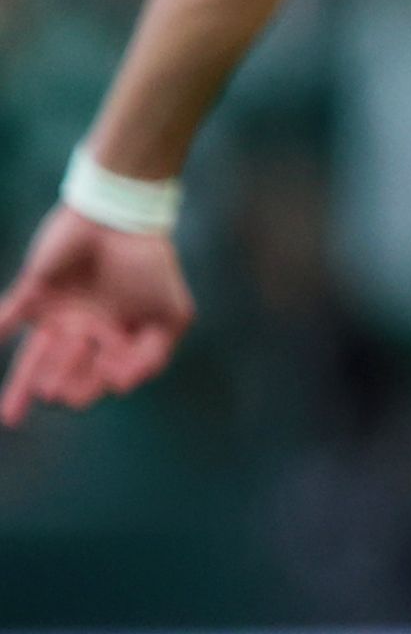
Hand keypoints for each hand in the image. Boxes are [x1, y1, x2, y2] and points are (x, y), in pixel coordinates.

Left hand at [0, 206, 193, 426]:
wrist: (122, 217)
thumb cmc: (152, 266)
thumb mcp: (171, 315)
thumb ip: (154, 353)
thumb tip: (122, 388)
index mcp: (116, 338)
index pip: (102, 374)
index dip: (101, 381)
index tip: (110, 377)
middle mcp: (84, 331)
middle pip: (67, 369)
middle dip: (62, 383)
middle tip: (57, 394)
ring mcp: (57, 312)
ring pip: (36, 355)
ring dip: (22, 383)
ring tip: (11, 416)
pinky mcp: (33, 292)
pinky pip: (7, 318)